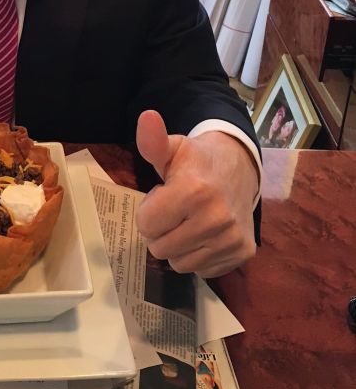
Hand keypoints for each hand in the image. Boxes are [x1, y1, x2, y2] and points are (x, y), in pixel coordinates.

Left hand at [135, 110, 256, 277]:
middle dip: (160, 230)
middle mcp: (217, 219)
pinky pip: (202, 271)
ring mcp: (232, 239)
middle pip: (159, 248)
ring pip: (179, 264)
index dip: (148, 211)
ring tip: (189, 220)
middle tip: (175, 210)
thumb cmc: (197, 160)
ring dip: (177, 245)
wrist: (240, 168)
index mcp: (194, 191)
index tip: (162, 196)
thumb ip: (153, 140)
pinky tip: (205, 233)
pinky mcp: (243, 253)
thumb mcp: (172, 147)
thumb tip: (146, 117)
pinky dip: (198, 255)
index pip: (146, 225)